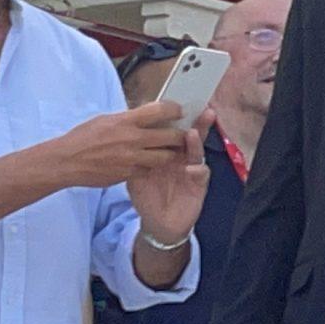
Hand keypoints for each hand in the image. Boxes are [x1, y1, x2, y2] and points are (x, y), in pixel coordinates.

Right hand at [47, 103, 193, 189]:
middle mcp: (132, 139)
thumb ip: (128, 118)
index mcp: (126, 121)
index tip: (178, 111)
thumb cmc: (82, 138)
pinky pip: (149, 169)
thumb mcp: (105, 120)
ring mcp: (132, 159)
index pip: (161, 111)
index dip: (175, 110)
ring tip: (169, 150)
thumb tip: (148, 115)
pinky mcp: (129, 174)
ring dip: (170, 153)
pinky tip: (148, 162)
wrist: (65, 162)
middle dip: (180, 135)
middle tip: (182, 134)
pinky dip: (152, 166)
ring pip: (165, 156)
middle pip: (172, 136)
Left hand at [128, 109, 212, 246]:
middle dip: (194, 122)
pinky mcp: (199, 185)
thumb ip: (133, 154)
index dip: (175, 117)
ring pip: (196, 151)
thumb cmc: (147, 194)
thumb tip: (123, 132)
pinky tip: (192, 168)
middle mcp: (181, 157)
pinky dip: (198, 170)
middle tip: (196, 108)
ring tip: (192, 133)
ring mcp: (191, 169)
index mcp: (166, 151)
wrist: (159, 222)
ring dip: (195, 142)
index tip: (174, 102)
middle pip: (189, 135)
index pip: (171, 129)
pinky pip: (201, 174)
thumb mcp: (134, 172)